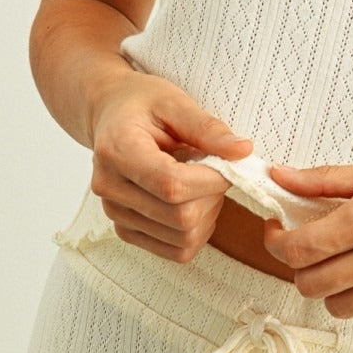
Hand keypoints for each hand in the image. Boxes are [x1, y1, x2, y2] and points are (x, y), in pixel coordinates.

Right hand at [89, 71, 251, 263]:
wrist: (111, 113)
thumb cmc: (142, 103)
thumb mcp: (174, 102)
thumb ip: (207, 128)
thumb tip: (242, 151)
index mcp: (118, 151)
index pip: (172, 185)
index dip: (212, 180)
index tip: (230, 164)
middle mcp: (110, 188)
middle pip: (180, 217)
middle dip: (212, 196)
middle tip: (215, 169)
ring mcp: (115, 214)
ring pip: (181, 238)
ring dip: (207, 214)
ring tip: (201, 182)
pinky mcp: (126, 230)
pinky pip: (175, 250)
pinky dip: (196, 230)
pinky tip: (193, 201)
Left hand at [262, 149, 352, 318]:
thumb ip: (330, 179)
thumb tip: (281, 176)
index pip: (299, 248)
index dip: (277, 242)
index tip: (278, 229)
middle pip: (311, 285)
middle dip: (301, 267)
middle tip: (312, 246)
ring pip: (341, 307)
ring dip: (333, 286)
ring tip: (348, 260)